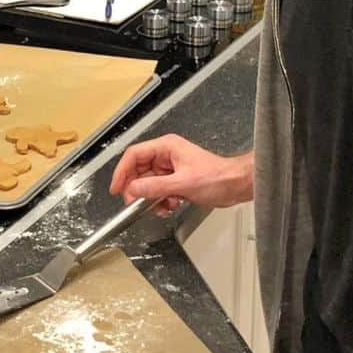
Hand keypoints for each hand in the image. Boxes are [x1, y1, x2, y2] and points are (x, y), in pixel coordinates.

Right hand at [109, 136, 252, 214]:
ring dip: (150, 197)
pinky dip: (160, 201)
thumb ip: (155, 186)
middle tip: (134, 202)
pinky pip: (158, 191)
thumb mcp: (182, 183)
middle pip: (138, 170)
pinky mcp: (176, 181)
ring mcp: (171, 169)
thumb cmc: (217, 177)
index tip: (116, 187)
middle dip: (136, 188)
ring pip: (148, 183)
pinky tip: (169, 206)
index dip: (122, 171)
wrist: (235, 185)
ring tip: (159, 206)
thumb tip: (133, 189)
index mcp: (167, 147)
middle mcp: (166, 156)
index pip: (134, 155)